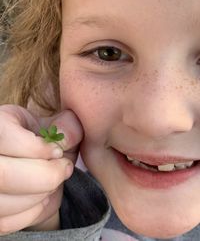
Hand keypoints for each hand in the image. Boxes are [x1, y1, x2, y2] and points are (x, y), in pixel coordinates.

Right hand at [0, 105, 82, 234]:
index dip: (40, 149)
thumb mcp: (47, 124)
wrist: (17, 156)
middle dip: (47, 175)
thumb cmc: (32, 138)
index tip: (58, 151)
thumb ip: (65, 126)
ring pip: (4, 203)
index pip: (8, 139)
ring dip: (40, 195)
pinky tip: (41, 196)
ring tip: (52, 182)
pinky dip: (32, 212)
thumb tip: (64, 141)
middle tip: (64, 168)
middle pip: (4, 175)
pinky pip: (6, 222)